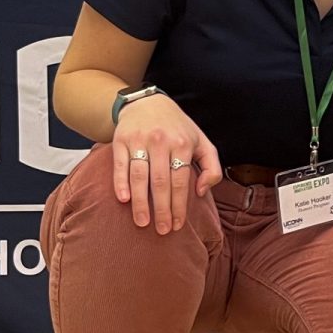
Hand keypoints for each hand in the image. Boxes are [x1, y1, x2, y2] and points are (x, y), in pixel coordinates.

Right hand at [110, 95, 220, 235]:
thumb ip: (212, 166)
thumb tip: (202, 191)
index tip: (177, 225)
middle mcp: (161, 141)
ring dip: (141, 202)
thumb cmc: (177, 128)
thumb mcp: (201, 141)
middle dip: (162, 209)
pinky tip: (123, 200)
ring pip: (140, 176)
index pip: (181, 181)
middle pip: (161, 182)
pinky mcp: (120, 140)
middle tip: (162, 230)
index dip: (179, 205)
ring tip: (143, 222)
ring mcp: (139, 140)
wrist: (146, 102)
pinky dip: (121, 183)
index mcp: (183, 143)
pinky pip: (120, 165)